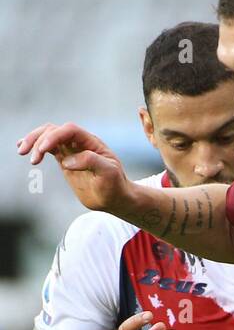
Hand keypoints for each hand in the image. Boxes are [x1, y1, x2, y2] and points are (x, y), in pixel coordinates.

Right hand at [16, 121, 130, 215]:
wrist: (115, 199)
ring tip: (22, 152)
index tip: (44, 150)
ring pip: (47, 137)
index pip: (69, 130)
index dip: (54, 136)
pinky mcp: (64, 160)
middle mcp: (79, 143)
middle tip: (27, 154)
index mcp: (90, 142)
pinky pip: (47, 148)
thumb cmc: (115, 185)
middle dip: (38, 139)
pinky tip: (23, 149)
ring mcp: (70, 151)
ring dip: (33, 142)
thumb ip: (91, 161)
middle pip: (53, 130)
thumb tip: (67, 161)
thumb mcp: (109, 172)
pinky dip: (35, 147)